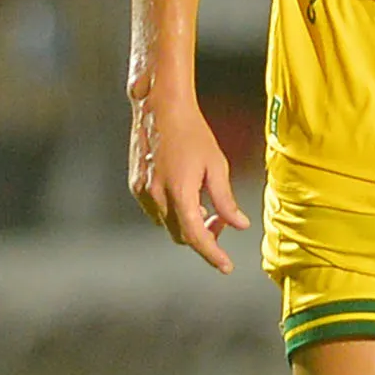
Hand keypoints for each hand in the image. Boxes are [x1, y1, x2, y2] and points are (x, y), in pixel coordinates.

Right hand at [130, 85, 248, 273]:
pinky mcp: (135, 185)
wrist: (159, 108)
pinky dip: (173, 212)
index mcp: (179, 192)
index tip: (226, 267)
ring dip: (187, 224)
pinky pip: (156, 211)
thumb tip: (238, 225)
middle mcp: (156, 196)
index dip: (212, 255)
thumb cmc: (193, 133)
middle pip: (181, 234)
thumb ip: (225, 200)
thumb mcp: (216, 166)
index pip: (196, 236)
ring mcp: (142, 192)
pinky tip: (186, 197)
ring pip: (167, 224)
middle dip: (203, 236)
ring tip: (205, 206)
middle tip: (221, 222)